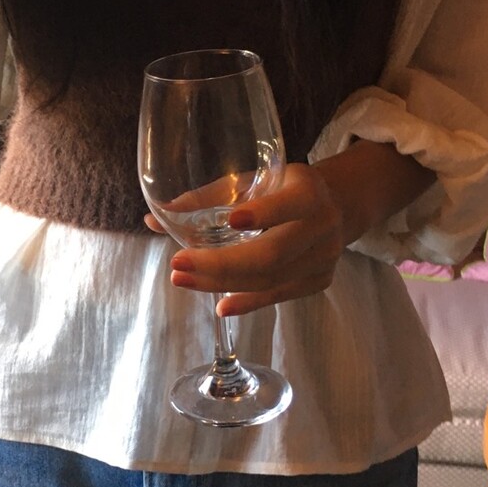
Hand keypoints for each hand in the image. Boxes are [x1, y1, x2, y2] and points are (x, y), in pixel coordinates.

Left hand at [146, 163, 347, 316]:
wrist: (334, 206)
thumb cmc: (281, 189)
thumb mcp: (253, 181)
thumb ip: (207, 198)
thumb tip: (153, 218)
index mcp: (309, 191)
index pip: (290, 205)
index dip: (264, 213)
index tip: (232, 220)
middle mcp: (323, 226)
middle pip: (272, 254)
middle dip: (221, 263)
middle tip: (178, 263)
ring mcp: (324, 258)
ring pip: (271, 279)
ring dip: (222, 284)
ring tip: (183, 279)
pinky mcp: (318, 281)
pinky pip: (278, 295)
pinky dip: (247, 302)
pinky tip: (220, 305)